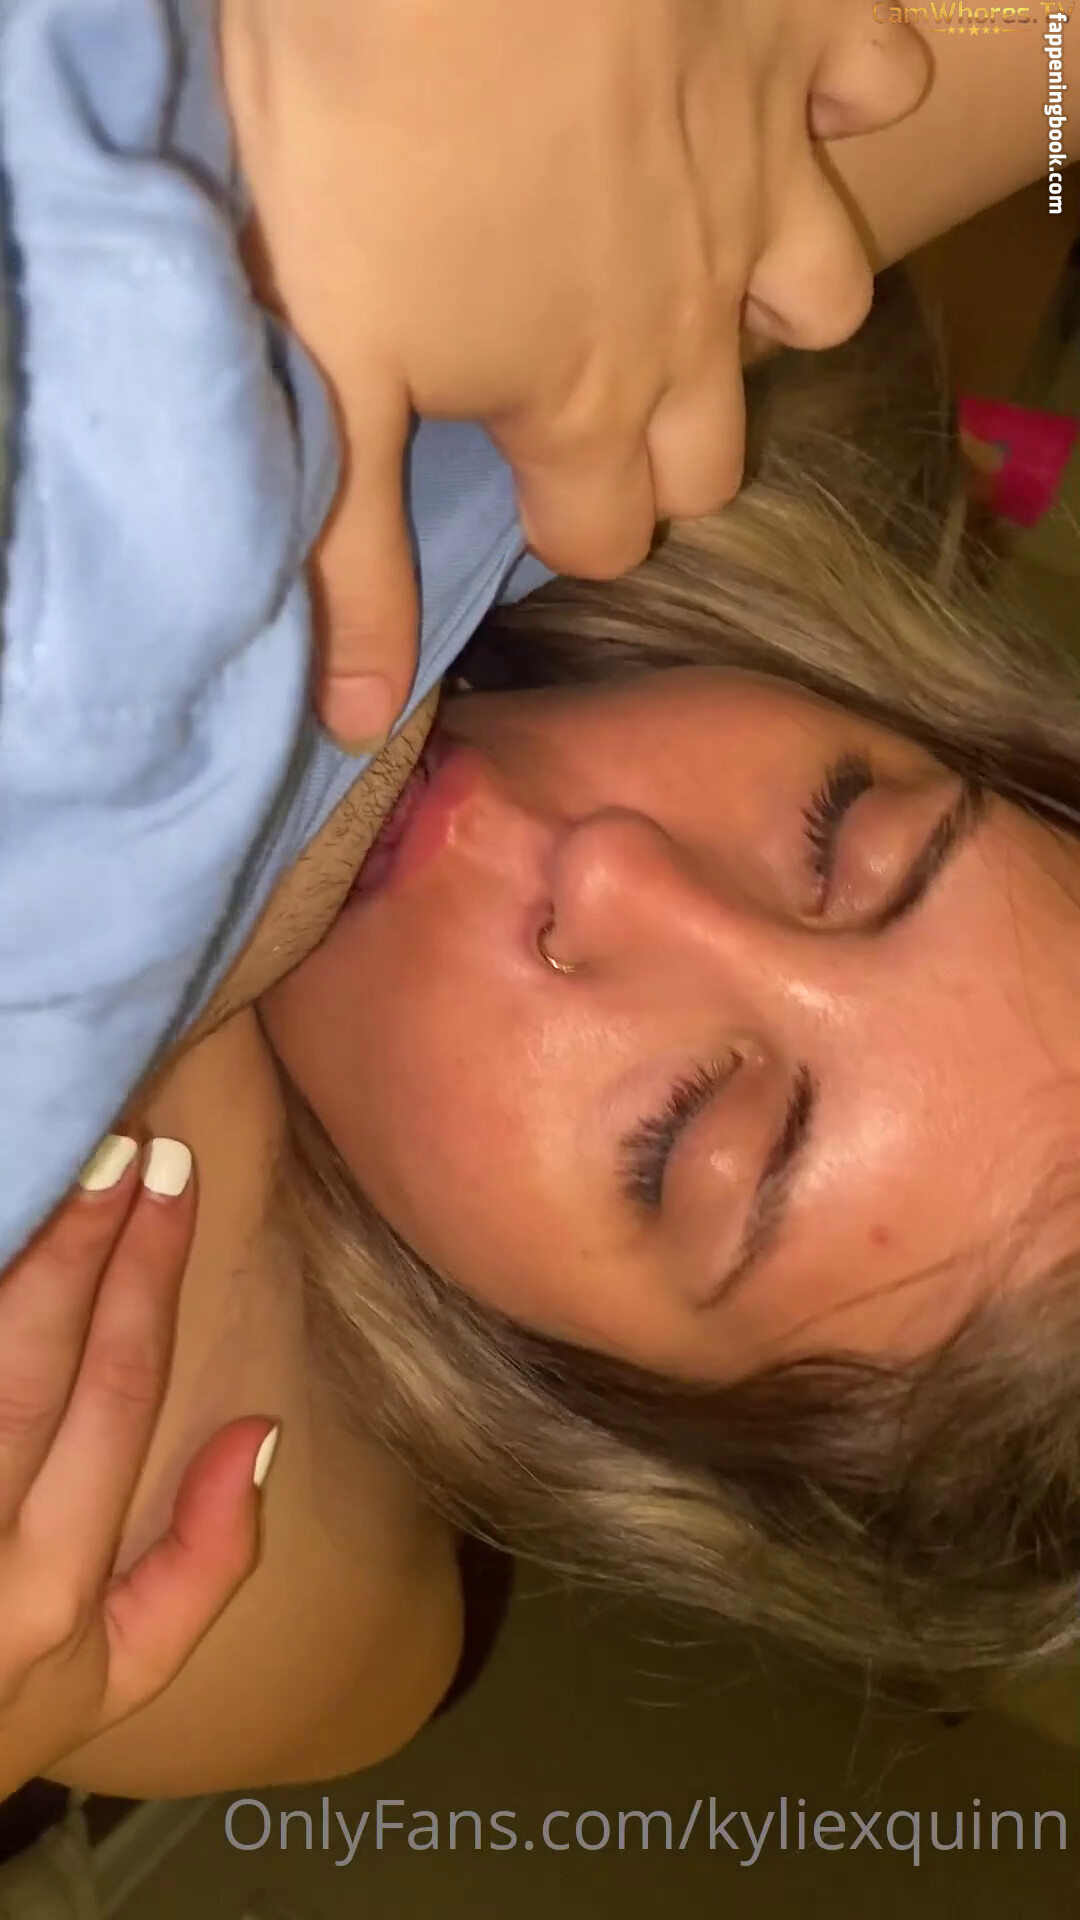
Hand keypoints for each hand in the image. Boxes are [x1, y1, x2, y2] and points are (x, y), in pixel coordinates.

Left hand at [0, 1136, 275, 1794]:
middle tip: (119, 1144)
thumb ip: (204, 1563)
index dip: (147, 1276)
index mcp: (51, 1589)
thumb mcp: (118, 1673)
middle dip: (82, 1240)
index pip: (115, 1391)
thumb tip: (258, 1430)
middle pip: (31, 1362)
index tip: (173, 1176)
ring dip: (17, 1263)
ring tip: (55, 1172)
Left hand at [220, 0, 927, 747]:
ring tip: (699, 275)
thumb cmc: (361, 139)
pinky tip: (793, 92)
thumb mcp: (327, 371)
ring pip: (820, 300)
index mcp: (582, 403)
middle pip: (713, 448)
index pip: (607, 535)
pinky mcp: (797, 37)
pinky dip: (849, 98)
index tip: (521, 489)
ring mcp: (764, 180)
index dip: (567, 529)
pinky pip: (873, 90)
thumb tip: (367, 725)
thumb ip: (354, 554)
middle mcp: (697, 319)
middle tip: (593, 399)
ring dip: (769, 309)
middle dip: (663, 456)